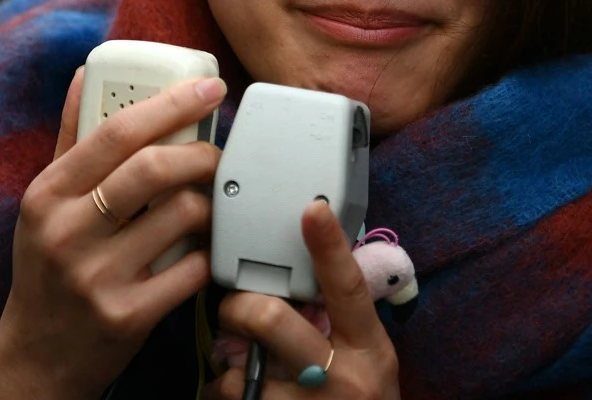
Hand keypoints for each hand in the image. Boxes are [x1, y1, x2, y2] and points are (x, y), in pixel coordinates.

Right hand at [0, 68, 226, 399]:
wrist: (36, 360)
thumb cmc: (47, 270)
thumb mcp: (44, 204)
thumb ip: (70, 137)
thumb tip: (84, 72)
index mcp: (46, 195)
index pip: (115, 132)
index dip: (171, 103)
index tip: (210, 89)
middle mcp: (65, 233)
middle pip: (152, 168)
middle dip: (201, 153)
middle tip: (219, 154)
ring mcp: (95, 278)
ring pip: (182, 215)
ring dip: (209, 206)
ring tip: (208, 206)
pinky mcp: (127, 317)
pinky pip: (192, 268)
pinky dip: (208, 254)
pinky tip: (204, 250)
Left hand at [207, 201, 400, 399]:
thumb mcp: (367, 361)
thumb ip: (339, 322)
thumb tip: (302, 276)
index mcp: (369, 349)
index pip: (348, 289)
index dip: (329, 248)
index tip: (312, 209)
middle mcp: (343, 380)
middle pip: (274, 321)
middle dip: (241, 309)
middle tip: (235, 312)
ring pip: (243, 372)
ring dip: (229, 370)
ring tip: (236, 371)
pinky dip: (222, 397)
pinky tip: (233, 397)